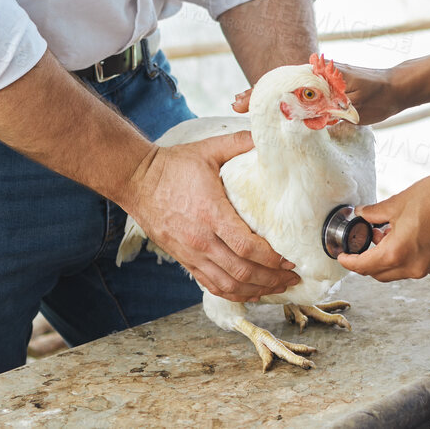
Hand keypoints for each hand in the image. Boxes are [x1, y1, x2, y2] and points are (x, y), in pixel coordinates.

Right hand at [118, 131, 301, 301]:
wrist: (136, 180)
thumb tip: (263, 135)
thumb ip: (238, 143)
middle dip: (272, 279)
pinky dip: (233, 292)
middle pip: (242, 271)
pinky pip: (211, 285)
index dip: (272, 258)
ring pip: (228, 284)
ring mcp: (191, 253)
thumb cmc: (173, 165)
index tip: (289, 259)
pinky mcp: (183, 259)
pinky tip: (249, 291)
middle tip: (292, 277)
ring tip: (277, 288)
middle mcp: (201, 239)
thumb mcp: (207, 150)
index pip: (246, 247)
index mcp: (210, 213)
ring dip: (255, 290)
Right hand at [232, 58, 408, 124]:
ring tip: (246, 104)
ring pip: (288, 89)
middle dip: (258, 93)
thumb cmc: (377, 96)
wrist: (396, 88)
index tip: (243, 102)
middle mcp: (316, 75)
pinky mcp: (327, 91)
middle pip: (280, 83)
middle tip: (236, 103)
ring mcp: (320, 82)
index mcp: (318, 76)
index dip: (261, 93)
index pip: (282, 82)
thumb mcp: (351, 105)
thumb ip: (327, 109)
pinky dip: (285, 100)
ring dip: (269, 97)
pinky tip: (275, 109)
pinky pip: (301, 95)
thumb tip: (301, 117)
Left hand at [333, 171, 429, 281]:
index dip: (349, 262)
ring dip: (386, 259)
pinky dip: (403, 257)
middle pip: (379, 274)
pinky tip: (403, 237)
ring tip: (383, 235)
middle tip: (362, 243)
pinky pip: (413, 266)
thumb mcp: (396, 203)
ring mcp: (428, 268)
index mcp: (397, 254)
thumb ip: (374, 213)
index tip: (342, 256)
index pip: (364, 267)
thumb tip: (361, 214)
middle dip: (367, 261)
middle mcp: (412, 267)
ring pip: (397, 272)